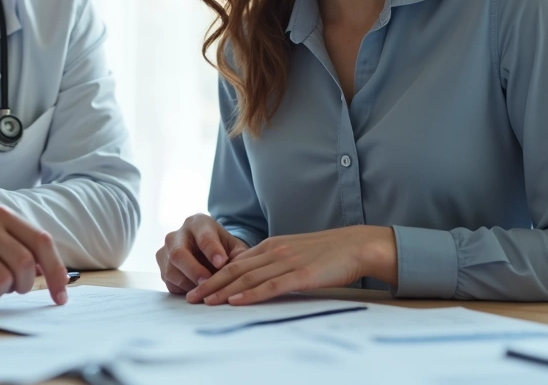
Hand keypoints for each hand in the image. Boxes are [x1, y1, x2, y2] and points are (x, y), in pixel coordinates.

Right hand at [155, 214, 249, 294]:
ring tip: (207, 291)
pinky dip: (184, 290)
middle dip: (194, 270)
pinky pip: (170, 283)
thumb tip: (237, 270)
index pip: (203, 235)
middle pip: (178, 253)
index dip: (212, 249)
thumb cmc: (223, 248)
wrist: (207, 253)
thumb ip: (239, 256)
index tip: (222, 262)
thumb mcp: (234, 247)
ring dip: (189, 284)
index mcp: (197, 223)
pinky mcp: (162, 269)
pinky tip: (198, 292)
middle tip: (208, 282)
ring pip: (171, 271)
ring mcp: (165, 253)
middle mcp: (176, 235)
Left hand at [186, 225, 396, 305]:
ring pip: (248, 278)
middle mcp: (274, 252)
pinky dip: (251, 294)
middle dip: (210, 284)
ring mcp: (287, 262)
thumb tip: (255, 276)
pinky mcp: (302, 274)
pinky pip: (271, 286)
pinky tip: (236, 301)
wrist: (356, 245)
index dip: (213, 275)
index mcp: (271, 245)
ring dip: (223, 291)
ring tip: (205, 302)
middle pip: (234, 270)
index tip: (197, 287)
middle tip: (191, 298)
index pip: (235, 262)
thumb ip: (274, 261)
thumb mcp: (294, 252)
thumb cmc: (328, 252)